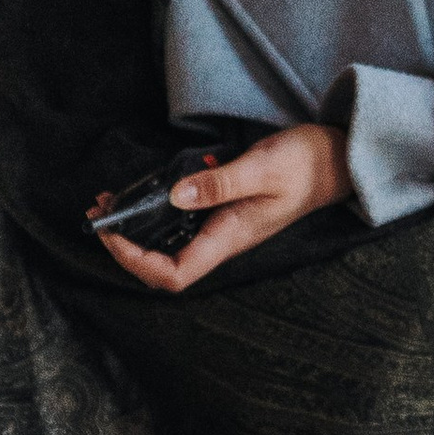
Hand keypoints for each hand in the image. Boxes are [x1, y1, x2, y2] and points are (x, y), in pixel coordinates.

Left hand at [92, 124, 350, 291]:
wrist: (335, 161)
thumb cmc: (304, 164)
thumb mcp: (261, 168)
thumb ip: (219, 183)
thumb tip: (176, 195)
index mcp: (230, 238)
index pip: (175, 274)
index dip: (138, 263)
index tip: (112, 234)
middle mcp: (223, 240)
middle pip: (164, 267)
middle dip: (126, 247)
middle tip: (98, 214)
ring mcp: (222, 228)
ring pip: (168, 246)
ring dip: (135, 231)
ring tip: (108, 203)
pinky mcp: (222, 212)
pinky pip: (180, 224)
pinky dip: (153, 213)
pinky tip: (141, 192)